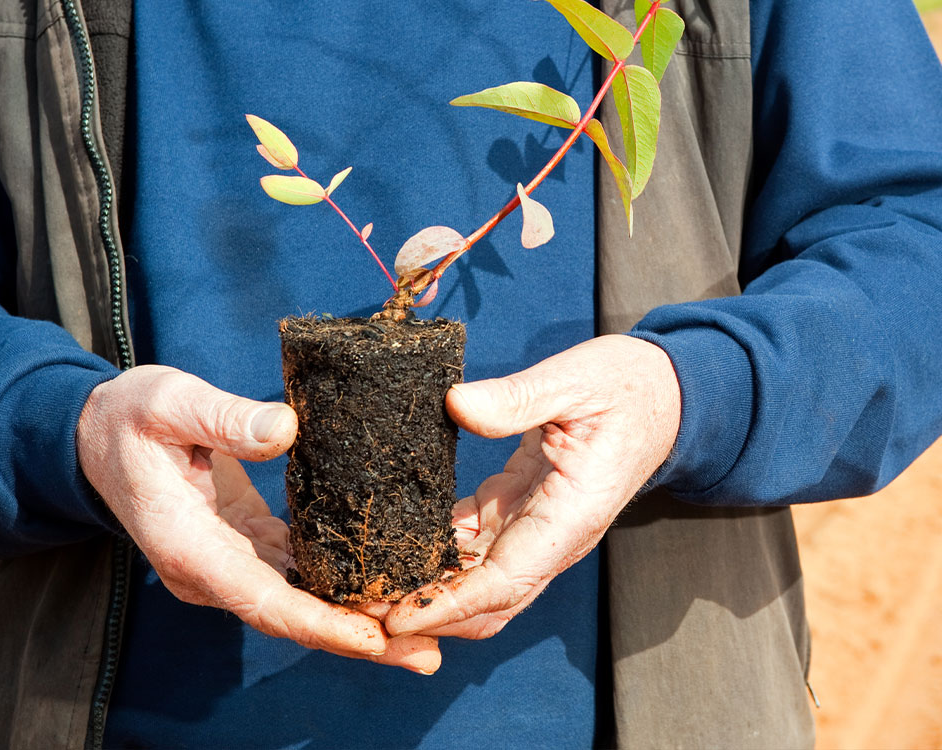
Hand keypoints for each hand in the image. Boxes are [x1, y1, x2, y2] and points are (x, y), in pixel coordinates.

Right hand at [79, 365, 441, 672]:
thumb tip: (286, 429)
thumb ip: (223, 417)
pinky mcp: (241, 550)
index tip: (374, 637)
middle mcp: (207, 571)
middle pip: (289, 618)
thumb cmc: (127, 416)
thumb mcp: (166, 401)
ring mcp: (224, 566)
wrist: (91, 436)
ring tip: (425, 636)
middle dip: (357, 640)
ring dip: (357, 623)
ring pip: (297, 606)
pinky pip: (295, 580)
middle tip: (426, 654)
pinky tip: (388, 591)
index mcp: (188, 545)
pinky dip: (339, 592)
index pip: (261, 598)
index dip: (320, 622)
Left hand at [385, 335, 680, 638]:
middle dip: (425, 614)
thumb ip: (518, 398)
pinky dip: (430, 555)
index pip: (503, 583)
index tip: (395, 617)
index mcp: (569, 518)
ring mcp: (532, 530)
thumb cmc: (625, 387)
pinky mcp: (515, 511)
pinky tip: (384, 549)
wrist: (662, 393)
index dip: (447, 604)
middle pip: (484, 602)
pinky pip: (468, 547)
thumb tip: (457, 405)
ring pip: (473, 582)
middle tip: (359, 608)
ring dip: (423, 590)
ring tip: (360, 586)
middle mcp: (550, 539)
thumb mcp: (574, 381)